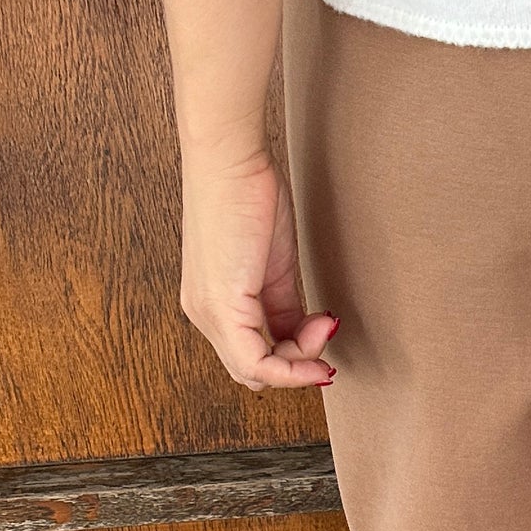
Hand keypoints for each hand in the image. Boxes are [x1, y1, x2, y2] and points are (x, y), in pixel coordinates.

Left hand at [179, 145, 336, 391]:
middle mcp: (203, 312)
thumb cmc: (247, 192)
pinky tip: (321, 336)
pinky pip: (256, 362)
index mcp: (212, 301)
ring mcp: (208, 312)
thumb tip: (309, 330)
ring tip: (325, 328)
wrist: (230, 158)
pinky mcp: (220, 306)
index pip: (253, 354)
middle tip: (327, 333)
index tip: (327, 329)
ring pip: (255, 372)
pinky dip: (293, 364)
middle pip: (253, 370)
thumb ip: (286, 304)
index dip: (295, 355)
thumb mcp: (274, 262)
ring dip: (301, 361)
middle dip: (299, 363)